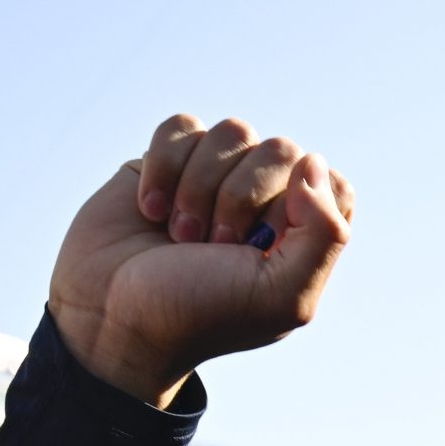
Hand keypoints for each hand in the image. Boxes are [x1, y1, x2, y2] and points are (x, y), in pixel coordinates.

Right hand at [49, 114, 355, 406]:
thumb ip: (326, 235)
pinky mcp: (168, 161)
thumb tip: (313, 162)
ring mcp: (216, 176)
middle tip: (213, 248)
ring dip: (198, 189)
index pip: (331, 183)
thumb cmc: (200, 315)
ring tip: (179, 236)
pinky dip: (164, 169)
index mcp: (302, 235)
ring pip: (232, 132)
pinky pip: (182, 126)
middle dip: (240, 201)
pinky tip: (150, 211)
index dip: (297, 208)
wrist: (112, 319)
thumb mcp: (282, 296)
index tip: (262, 249)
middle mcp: (265, 200)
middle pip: (281, 149)